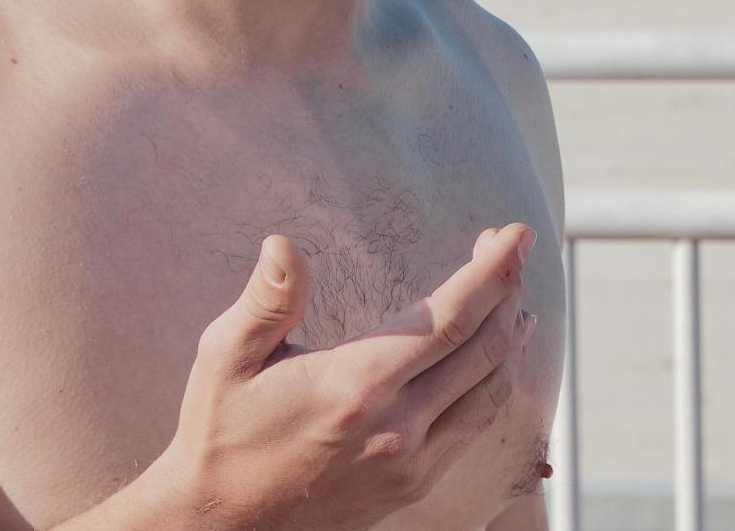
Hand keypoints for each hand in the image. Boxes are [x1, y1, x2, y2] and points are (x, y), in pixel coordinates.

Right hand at [149, 222, 537, 530]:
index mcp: (356, 384)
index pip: (450, 316)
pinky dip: (495, 384)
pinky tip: (493, 360)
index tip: (515, 234)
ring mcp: (410, 462)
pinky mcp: (413, 485)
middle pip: (484, 347)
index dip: (492, 270)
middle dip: (508, 289)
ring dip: (510, 338)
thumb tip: (283, 244)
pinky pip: (474, 426)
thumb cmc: (220, 432)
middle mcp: (396, 426)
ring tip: (513, 298)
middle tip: (513, 250)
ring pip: (490, 390)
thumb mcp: (225, 358)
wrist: (220, 524)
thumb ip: (266, 300)